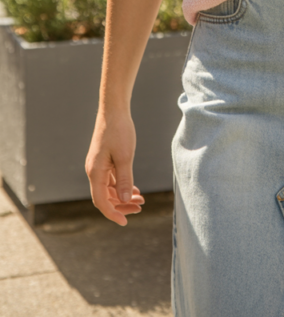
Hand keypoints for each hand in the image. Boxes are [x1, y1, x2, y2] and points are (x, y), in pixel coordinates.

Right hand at [85, 110, 144, 225]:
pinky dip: (122, 186)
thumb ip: (124, 179)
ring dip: (123, 196)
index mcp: (95, 172)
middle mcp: (94, 171)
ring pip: (109, 189)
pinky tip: (134, 189)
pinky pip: (111, 179)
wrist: (114, 110)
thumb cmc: (119, 131)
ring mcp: (98, 166)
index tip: (125, 222)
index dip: (113, 213)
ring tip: (141, 199)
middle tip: (141, 207)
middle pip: (106, 197)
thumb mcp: (125, 156)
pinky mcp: (104, 160)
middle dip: (122, 205)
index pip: (101, 201)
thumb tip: (124, 199)